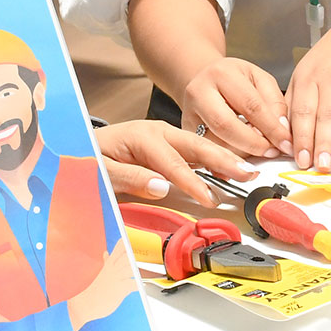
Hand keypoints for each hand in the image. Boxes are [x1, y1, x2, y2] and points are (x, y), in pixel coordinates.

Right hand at [67, 246, 139, 330]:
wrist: (84, 305)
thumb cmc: (92, 290)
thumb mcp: (100, 273)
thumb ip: (106, 262)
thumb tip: (106, 253)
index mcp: (109, 264)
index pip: (119, 248)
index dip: (127, 242)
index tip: (133, 236)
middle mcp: (113, 269)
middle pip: (126, 255)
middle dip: (135, 252)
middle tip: (143, 248)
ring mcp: (116, 279)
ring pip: (130, 267)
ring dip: (138, 267)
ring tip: (147, 267)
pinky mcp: (120, 289)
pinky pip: (133, 284)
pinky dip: (140, 284)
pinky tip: (144, 285)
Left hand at [95, 119, 259, 206]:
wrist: (83, 144)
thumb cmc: (90, 156)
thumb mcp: (100, 169)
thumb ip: (129, 177)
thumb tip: (160, 187)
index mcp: (141, 136)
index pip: (172, 163)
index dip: (192, 182)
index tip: (209, 198)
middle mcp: (157, 132)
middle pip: (195, 146)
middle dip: (223, 160)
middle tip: (246, 174)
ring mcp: (165, 137)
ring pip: (200, 146)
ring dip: (225, 158)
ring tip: (247, 170)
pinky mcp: (169, 144)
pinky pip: (195, 151)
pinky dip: (215, 159)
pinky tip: (231, 167)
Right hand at [177, 57, 290, 160]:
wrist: (206, 79)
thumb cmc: (236, 80)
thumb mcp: (260, 79)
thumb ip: (274, 102)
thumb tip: (282, 131)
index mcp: (222, 74)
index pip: (251, 105)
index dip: (271, 128)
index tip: (286, 143)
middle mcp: (199, 92)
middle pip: (226, 126)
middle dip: (253, 144)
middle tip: (271, 152)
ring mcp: (188, 113)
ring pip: (215, 143)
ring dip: (241, 155)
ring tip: (259, 155)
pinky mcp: (185, 131)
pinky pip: (207, 151)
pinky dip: (227, 160)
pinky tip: (241, 161)